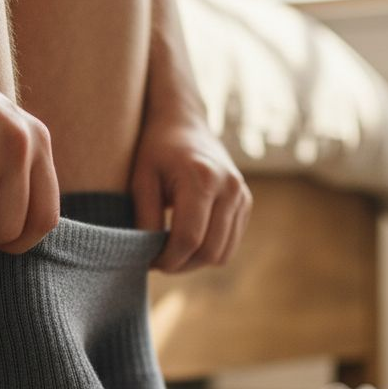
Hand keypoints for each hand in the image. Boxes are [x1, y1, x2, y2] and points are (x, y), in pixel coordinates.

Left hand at [131, 116, 251, 272]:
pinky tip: (187, 241)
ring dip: (195, 262)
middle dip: (181, 265)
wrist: (184, 123)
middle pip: (209, 251)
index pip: (188, 238)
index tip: (148, 261)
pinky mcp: (246, 203)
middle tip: (158, 261)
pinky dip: (209, 251)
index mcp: (201, 179)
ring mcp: (242, 196)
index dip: (167, 259)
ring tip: (171, 252)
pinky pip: (230, 245)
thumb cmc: (156, 150)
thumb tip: (150, 257)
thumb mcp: (141, 180)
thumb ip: (145, 219)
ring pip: (222, 254)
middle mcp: (229, 188)